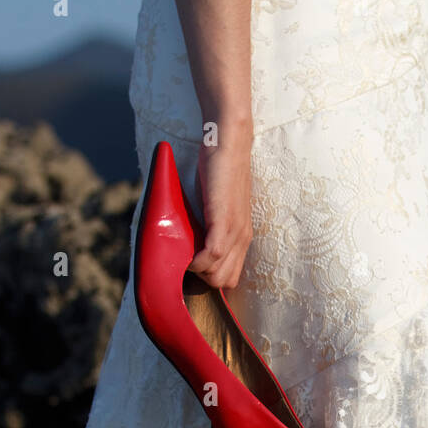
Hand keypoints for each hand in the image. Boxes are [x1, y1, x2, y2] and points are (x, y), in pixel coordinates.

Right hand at [190, 132, 252, 290]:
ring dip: (197, 270)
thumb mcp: (217, 208)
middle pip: (223, 282)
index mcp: (242, 237)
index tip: (193, 266)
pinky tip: (187, 252)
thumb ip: (210, 227)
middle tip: (186, 259)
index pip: (230, 278)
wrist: (229, 145)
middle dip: (202, 277)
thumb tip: (191, 242)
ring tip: (185, 253)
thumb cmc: (218, 173)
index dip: (210, 277)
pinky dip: (197, 260)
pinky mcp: (224, 221)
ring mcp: (235, 231)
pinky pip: (213, 255)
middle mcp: (242, 238)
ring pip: (217, 275)